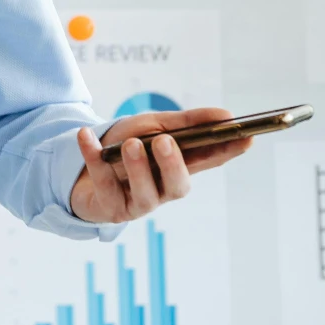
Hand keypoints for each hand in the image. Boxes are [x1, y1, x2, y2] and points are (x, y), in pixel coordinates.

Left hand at [68, 106, 251, 225]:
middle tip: (164, 142)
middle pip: (178, 186)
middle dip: (173, 165)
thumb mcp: (153, 125)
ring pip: (146, 194)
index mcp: (179, 166)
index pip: (210, 160)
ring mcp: (138, 203)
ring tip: (131, 145)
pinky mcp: (110, 209)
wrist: (78, 169)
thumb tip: (226, 116)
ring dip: (138, 168)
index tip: (246, 137)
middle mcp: (162, 189)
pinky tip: (86, 136)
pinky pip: (103, 185)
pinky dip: (93, 157)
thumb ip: (186, 123)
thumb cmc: (123, 146)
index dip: (229, 151)